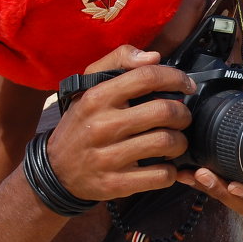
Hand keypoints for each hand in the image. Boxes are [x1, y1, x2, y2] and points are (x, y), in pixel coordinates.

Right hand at [46, 46, 197, 201]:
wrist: (56, 171)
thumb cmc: (82, 123)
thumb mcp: (89, 86)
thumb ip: (119, 62)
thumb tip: (153, 57)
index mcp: (97, 97)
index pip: (146, 77)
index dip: (175, 78)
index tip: (186, 86)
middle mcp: (102, 126)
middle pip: (164, 111)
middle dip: (183, 114)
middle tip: (182, 118)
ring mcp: (108, 157)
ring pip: (167, 143)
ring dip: (180, 142)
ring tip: (175, 141)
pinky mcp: (115, 184)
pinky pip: (161, 176)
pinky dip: (171, 171)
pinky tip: (164, 165)